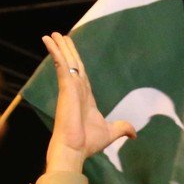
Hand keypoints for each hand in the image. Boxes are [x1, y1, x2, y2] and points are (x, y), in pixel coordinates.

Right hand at [42, 32, 136, 171]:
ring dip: (59, 47)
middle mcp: (76, 90)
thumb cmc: (88, 143)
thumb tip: (134, 134)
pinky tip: (49, 41)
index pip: (82, 75)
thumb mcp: (111, 132)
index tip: (71, 52)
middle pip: (73, 64)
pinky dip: (55, 52)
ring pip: (65, 61)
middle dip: (67, 50)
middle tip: (60, 36)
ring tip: (52, 34)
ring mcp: (70, 88)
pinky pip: (60, 65)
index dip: (77, 62)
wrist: (75, 149)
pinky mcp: (65, 87)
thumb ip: (123, 128)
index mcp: (86, 98)